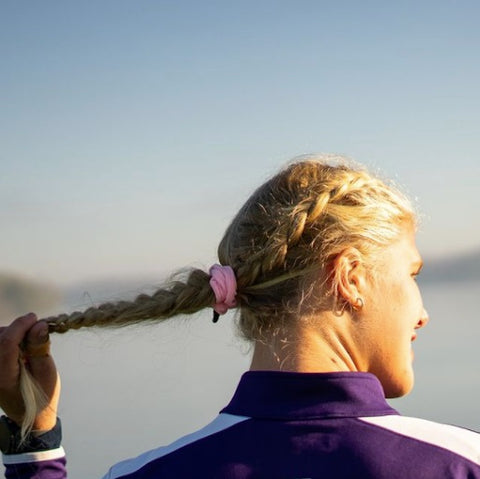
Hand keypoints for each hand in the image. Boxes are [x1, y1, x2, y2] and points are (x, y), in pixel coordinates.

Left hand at [0, 313, 59, 431]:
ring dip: (11, 333)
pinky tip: (20, 346)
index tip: (35, 317)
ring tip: (29, 341)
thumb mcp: (47, 372)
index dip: (20, 326)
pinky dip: (7, 340)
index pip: (6, 342)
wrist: (30, 416)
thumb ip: (40, 348)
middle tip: (36, 331)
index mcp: (4, 376)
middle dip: (16, 328)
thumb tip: (39, 324)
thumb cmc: (42, 395)